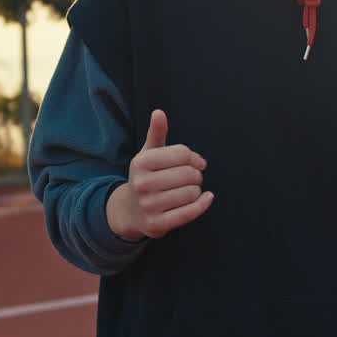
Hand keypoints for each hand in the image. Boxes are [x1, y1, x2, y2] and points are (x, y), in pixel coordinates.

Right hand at [106, 109, 213, 239]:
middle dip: (196, 175)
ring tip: (188, 190)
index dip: (195, 158)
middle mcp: (142, 184)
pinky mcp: (157, 224)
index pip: (183, 154)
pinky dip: (202, 205)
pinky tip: (206, 198)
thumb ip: (156, 133)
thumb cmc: (146, 177)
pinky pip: (189, 213)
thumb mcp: (148, 154)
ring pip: (191, 193)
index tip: (196, 162)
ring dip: (196, 191)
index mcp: (141, 162)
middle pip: (189, 174)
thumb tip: (159, 112)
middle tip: (192, 178)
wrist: (130, 210)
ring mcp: (149, 205)